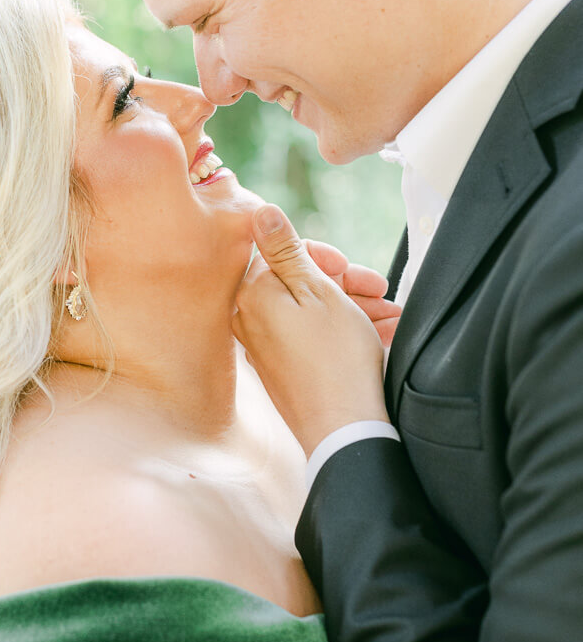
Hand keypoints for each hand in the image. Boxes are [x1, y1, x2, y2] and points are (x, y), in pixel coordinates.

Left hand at [233, 205, 391, 456]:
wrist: (344, 430)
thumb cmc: (337, 358)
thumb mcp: (318, 290)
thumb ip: (285, 249)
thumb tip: (257, 211)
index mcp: (252, 295)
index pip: (283, 255)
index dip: (325, 258)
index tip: (352, 269)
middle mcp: (249, 320)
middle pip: (298, 283)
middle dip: (344, 284)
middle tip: (380, 292)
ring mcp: (264, 348)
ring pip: (310, 311)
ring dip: (352, 308)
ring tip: (392, 318)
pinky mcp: (281, 370)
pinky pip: (310, 337)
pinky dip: (342, 331)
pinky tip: (380, 335)